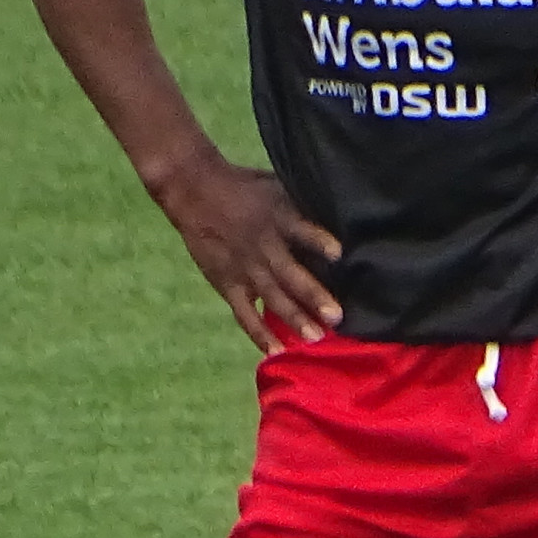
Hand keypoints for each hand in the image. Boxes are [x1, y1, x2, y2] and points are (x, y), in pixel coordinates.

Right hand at [150, 146, 345, 350]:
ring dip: (294, 319)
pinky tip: (276, 350)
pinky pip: (245, 314)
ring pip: (272, 298)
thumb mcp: (278, 186)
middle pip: (290, 274)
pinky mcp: (228, 284)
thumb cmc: (246, 187)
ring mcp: (245, 269)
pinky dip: (259, 333)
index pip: (301, 230)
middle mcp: (263, 246)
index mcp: (278, 218)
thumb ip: (302, 207)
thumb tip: (340, 217)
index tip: (339, 254)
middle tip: (337, 317)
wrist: (197, 193)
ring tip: (316, 338)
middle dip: (314, 296)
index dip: (319, 241)